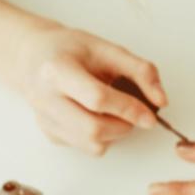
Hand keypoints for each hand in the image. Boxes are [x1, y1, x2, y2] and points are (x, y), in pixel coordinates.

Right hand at [10, 23, 166, 154]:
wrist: (34, 57)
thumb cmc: (71, 49)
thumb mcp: (108, 48)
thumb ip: (140, 70)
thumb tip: (161, 100)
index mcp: (58, 70)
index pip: (97, 98)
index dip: (128, 109)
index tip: (150, 115)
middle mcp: (45, 98)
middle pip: (92, 129)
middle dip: (124, 126)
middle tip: (135, 113)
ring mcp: (45, 119)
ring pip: (90, 144)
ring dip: (115, 133)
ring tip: (116, 111)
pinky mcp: (49, 133)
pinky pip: (84, 146)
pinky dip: (101, 136)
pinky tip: (98, 115)